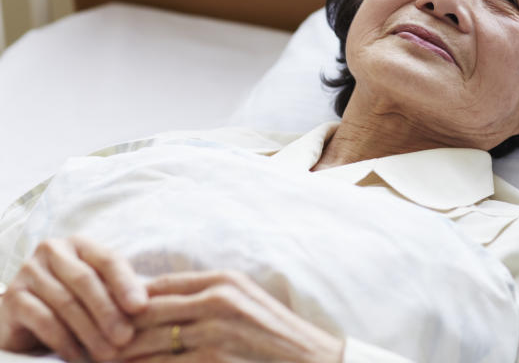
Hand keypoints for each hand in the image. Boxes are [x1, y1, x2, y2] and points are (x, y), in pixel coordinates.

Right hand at [0, 235, 146, 361]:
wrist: (26, 322)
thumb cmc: (75, 303)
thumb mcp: (100, 292)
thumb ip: (120, 292)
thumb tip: (149, 305)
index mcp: (79, 244)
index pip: (107, 259)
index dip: (126, 283)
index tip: (141, 308)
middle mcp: (51, 251)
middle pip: (86, 280)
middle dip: (108, 311)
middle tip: (126, 337)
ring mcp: (28, 273)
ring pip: (65, 302)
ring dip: (90, 331)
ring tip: (108, 353)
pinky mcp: (11, 299)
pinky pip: (43, 320)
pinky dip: (64, 341)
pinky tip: (79, 357)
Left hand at [116, 271, 344, 362]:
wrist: (313, 361)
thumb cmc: (275, 337)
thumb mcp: (244, 303)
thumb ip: (204, 297)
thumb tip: (151, 301)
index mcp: (222, 280)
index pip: (156, 284)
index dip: (124, 302)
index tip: (101, 318)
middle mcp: (217, 297)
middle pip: (144, 310)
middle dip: (113, 330)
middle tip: (88, 346)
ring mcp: (216, 329)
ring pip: (146, 342)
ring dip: (119, 356)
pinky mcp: (215, 358)